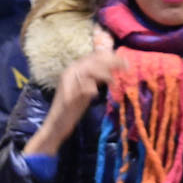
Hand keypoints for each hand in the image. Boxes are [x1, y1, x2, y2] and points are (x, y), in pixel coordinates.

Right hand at [23, 30, 124, 156]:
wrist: (56, 126)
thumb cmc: (71, 109)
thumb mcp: (86, 89)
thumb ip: (95, 78)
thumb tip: (112, 68)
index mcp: (73, 69)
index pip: (94, 56)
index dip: (110, 57)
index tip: (124, 62)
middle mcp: (69, 72)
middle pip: (94, 60)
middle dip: (112, 62)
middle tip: (126, 67)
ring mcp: (68, 83)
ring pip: (90, 70)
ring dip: (105, 75)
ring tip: (113, 84)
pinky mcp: (69, 96)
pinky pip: (85, 86)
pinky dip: (93, 88)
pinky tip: (98, 94)